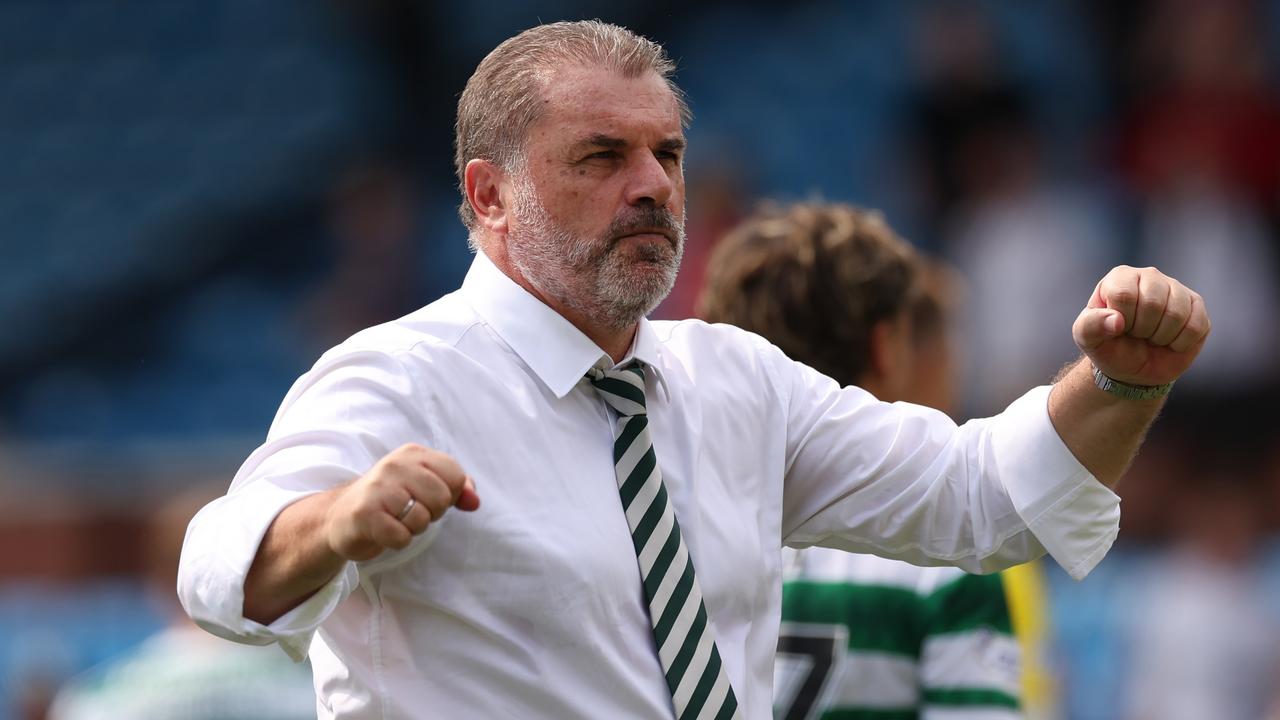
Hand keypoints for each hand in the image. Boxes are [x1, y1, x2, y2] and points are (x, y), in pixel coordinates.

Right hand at [324, 444, 479, 561]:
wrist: (341, 516)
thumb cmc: (391, 500)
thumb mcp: (425, 485)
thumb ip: (456, 489)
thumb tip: (474, 501)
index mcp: (413, 453)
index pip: (455, 475)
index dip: (449, 495)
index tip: (428, 498)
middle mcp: (395, 465)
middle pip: (442, 498)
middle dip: (432, 513)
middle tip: (410, 511)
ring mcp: (377, 488)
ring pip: (422, 519)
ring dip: (413, 528)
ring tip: (396, 520)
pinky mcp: (364, 514)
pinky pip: (401, 536)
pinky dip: (398, 541)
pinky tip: (385, 531)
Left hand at [1072, 265, 1210, 385]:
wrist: (1132, 366)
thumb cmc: (1108, 346)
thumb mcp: (1088, 338)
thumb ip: (1090, 326)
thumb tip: (1116, 320)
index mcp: (1120, 277)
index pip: (1124, 295)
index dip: (1121, 321)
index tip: (1117, 328)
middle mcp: (1150, 276)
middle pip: (1153, 303)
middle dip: (1142, 330)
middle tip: (1136, 334)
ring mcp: (1176, 289)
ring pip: (1177, 314)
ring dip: (1161, 337)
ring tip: (1151, 336)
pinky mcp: (1197, 306)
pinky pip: (1196, 326)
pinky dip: (1180, 343)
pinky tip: (1170, 341)